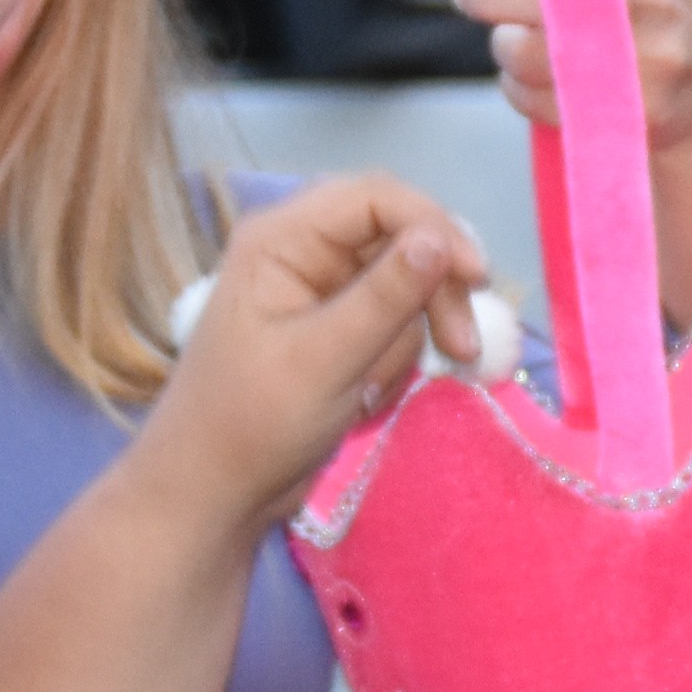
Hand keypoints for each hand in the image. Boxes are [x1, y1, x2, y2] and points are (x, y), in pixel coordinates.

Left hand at [139, 173, 487, 528]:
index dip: (434, 225)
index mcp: (280, 238)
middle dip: (432, 293)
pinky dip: (393, 362)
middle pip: (399, 237)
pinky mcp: (335, 327)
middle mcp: (301, 250)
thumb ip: (385, 297)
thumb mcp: (325, 360)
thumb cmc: (252, 424)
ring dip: (408, 341)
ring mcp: (319, 290)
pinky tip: (365, 400)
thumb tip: (440, 238)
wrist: (214, 494)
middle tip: (460, 350)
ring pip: (404, 286)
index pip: (376, 197)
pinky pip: (392, 324)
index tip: (476, 278)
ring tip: (374, 393)